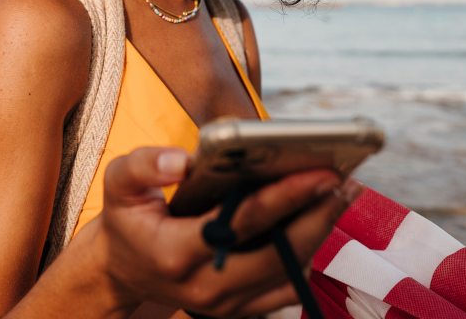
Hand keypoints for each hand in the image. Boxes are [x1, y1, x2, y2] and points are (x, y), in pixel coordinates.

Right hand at [93, 147, 354, 317]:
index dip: (285, 197)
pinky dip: (307, 254)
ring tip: (342, 193)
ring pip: (287, 272)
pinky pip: (285, 287)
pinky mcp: (239, 311)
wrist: (123, 269)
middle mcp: (204, 287)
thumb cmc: (128, 217)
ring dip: (319, 233)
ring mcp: (224, 306)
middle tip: (346, 182)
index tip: (320, 172)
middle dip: (317, 217)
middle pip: (277, 254)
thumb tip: (183, 160)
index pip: (241, 224)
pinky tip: (320, 221)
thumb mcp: (119, 182)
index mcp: (175, 253)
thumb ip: (144, 166)